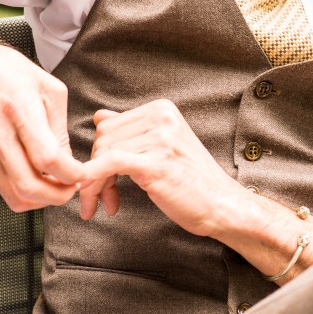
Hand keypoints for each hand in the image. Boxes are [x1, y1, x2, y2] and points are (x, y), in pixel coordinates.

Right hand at [0, 24, 83, 210]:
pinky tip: (37, 178)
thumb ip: (59, 126)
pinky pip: (1, 187)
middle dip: (59, 195)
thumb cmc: (4, 69)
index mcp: (20, 109)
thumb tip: (68, 159)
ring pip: (14, 195)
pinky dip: (24, 192)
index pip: (48, 158)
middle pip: (30, 186)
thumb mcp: (46, 86)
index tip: (83, 173)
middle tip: (73, 186)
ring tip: (57, 185)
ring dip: (41, 199)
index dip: (71, 174)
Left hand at [78, 99, 240, 233]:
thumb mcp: (161, 146)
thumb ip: (131, 130)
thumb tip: (99, 116)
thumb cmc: (191, 179)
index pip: (109, 126)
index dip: (100, 155)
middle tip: (101, 198)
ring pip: (104, 153)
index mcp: (161, 109)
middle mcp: (161, 116)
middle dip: (95, 170)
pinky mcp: (156, 162)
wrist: (221, 204)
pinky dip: (94, 180)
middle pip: (104, 138)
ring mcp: (160, 138)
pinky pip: (111, 164)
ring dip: (96, 184)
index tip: (104, 181)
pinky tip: (90, 200)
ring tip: (103, 204)